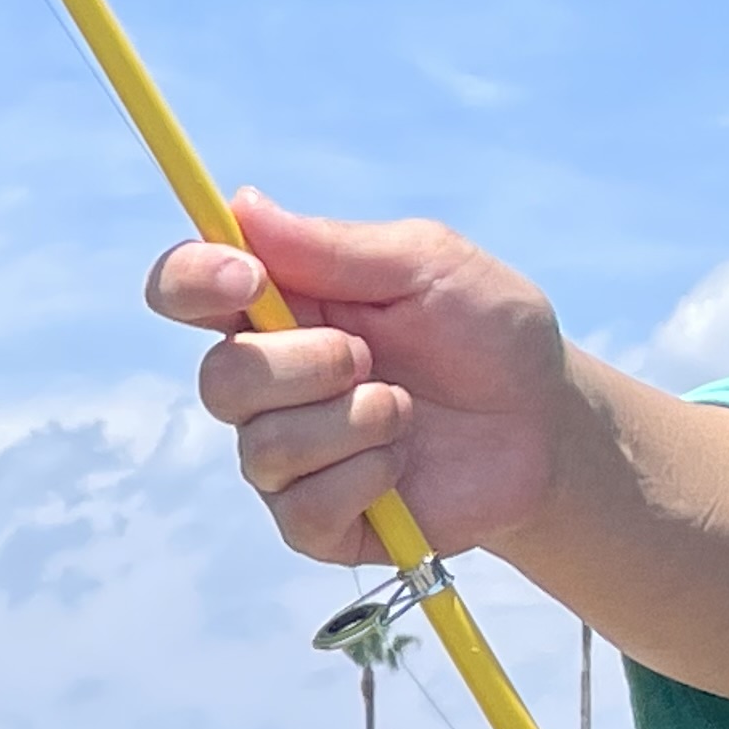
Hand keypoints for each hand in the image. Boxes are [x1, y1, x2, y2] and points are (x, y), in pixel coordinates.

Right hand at [143, 191, 572, 565]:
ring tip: (404, 412)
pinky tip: (401, 464)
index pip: (185, 290)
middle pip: (220, 379)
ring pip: (265, 447)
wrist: (543, 427)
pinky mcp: (311, 522)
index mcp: (278, 310)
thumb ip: (333, 245)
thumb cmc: (486, 332)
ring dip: (353, 421)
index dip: (193, 281)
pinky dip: (367, 475)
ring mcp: (283, 459)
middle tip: (370, 358)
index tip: (248, 279)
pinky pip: (302, 506)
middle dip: (306, 365)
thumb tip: (240, 206)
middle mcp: (265, 386)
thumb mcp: (428, 264)